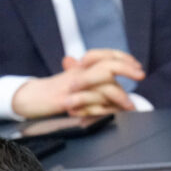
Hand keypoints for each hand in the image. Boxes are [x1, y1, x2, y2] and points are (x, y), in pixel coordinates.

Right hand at [11, 50, 144, 118]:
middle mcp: (78, 73)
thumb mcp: (77, 85)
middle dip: (125, 69)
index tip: (138, 67)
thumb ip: (97, 85)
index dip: (122, 58)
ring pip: (100, 86)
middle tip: (140, 75)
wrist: (29, 99)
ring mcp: (72, 87)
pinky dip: (101, 110)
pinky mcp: (65, 100)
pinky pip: (87, 103)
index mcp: (82, 67)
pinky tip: (111, 114)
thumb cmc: (57, 93)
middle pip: (105, 65)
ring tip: (129, 106)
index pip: (104, 55)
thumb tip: (121, 92)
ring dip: (118, 95)